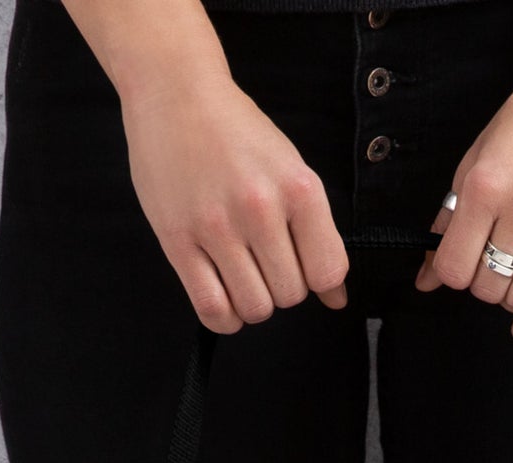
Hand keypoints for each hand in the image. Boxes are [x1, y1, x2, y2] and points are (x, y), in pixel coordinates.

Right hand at [122, 71, 348, 331]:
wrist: (176, 94)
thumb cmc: (237, 134)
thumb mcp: (290, 170)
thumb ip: (317, 234)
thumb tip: (337, 298)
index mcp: (299, 188)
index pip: (327, 271)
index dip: (317, 279)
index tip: (300, 263)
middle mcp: (260, 208)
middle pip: (290, 295)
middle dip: (281, 287)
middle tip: (264, 262)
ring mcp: (217, 226)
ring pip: (255, 308)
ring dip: (253, 303)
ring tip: (242, 275)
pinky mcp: (177, 240)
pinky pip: (212, 308)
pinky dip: (225, 317)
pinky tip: (224, 298)